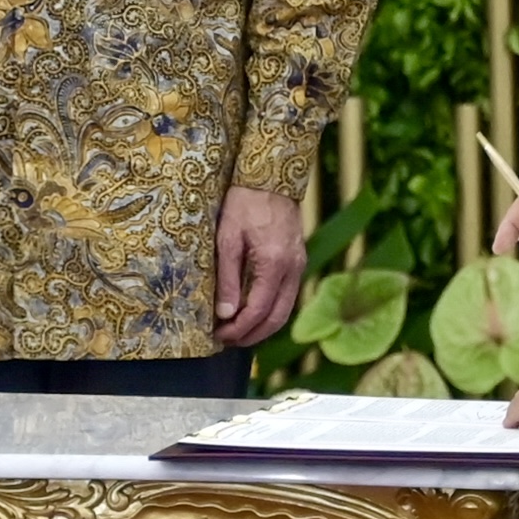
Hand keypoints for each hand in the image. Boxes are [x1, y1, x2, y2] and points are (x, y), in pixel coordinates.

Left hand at [215, 184, 306, 345]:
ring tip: (237, 332)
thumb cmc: (244, 203)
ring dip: (263, 327)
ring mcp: (299, 266)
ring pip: (285, 310)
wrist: (270, 178)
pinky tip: (252, 312)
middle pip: (277, 318)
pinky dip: (271, 311)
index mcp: (274, 264)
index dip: (238, 328)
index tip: (219, 335)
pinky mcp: (298, 261)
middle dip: (252, 335)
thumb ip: (228, 279)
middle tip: (227, 341)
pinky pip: (287, 296)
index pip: (258, 310)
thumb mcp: (227, 239)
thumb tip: (226, 314)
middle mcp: (293, 269)